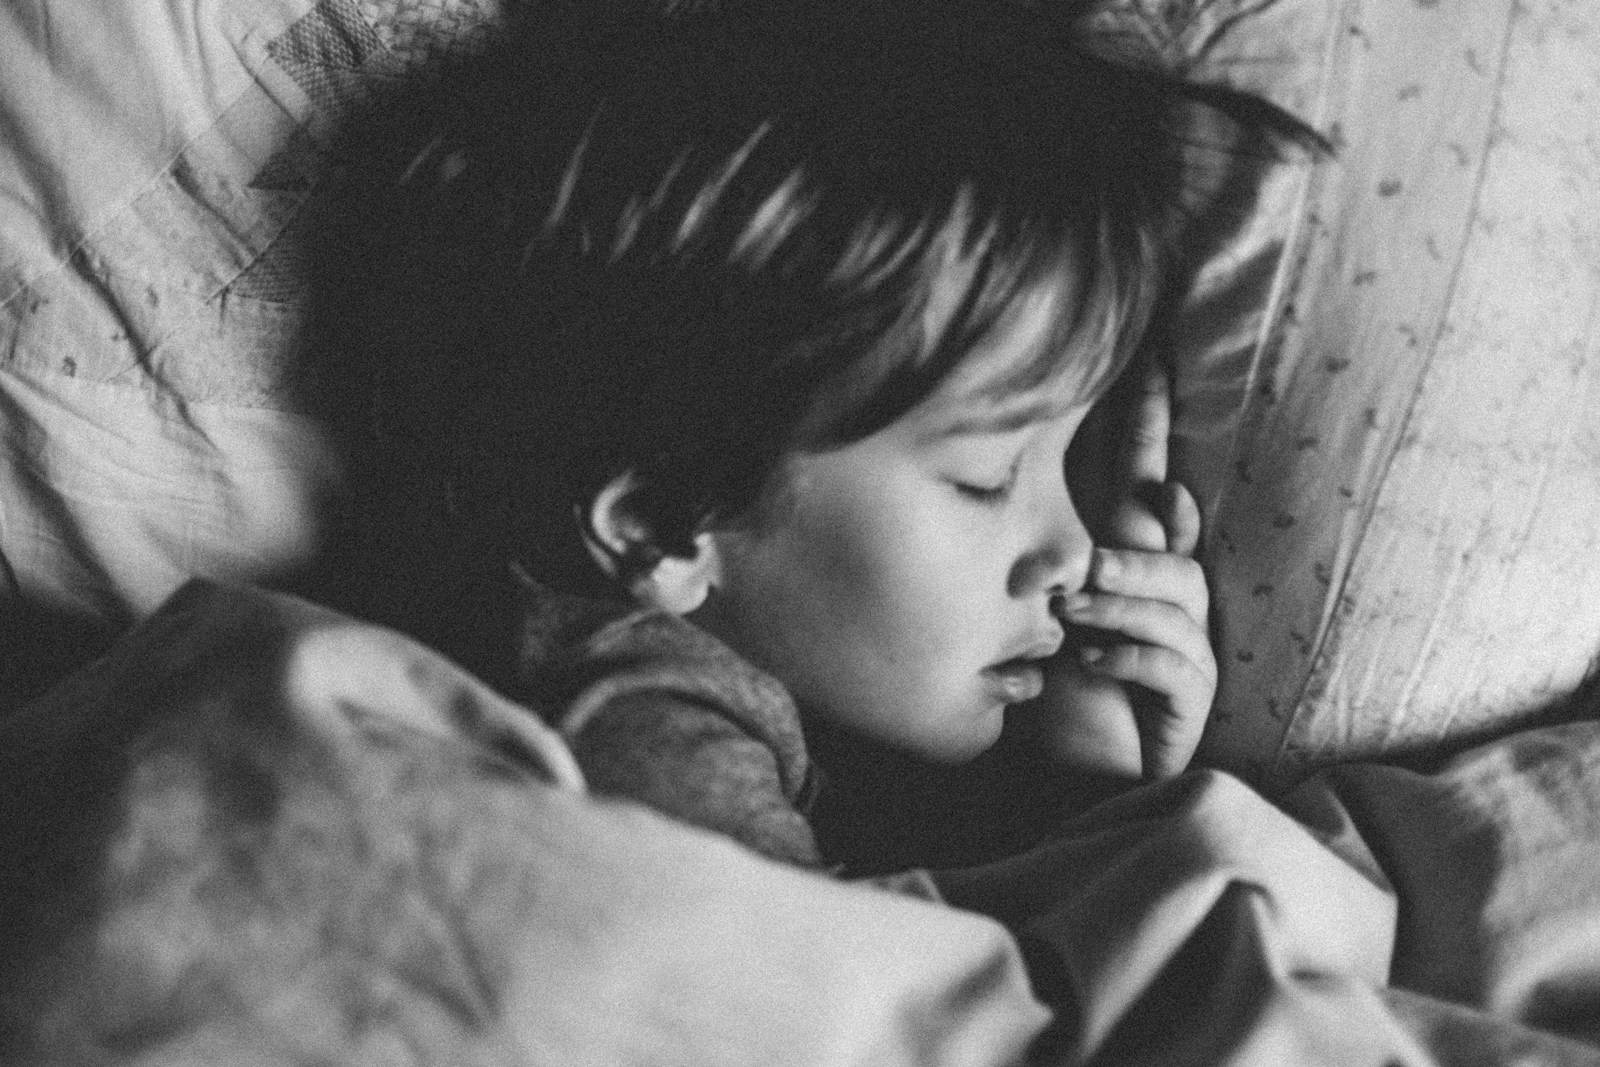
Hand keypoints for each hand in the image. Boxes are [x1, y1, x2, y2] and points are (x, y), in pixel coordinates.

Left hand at [1033, 358, 1216, 779]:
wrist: (1054, 778)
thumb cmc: (1040, 685)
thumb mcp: (1027, 606)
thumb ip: (1034, 550)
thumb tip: (1016, 497)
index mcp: (1124, 558)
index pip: (1142, 474)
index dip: (1150, 419)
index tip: (1151, 353)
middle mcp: (1160, 594)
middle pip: (1173, 537)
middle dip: (1143, 532)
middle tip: (1094, 550)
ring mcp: (1181, 644)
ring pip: (1178, 595)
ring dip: (1122, 597)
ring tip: (1069, 610)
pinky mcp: (1186, 698)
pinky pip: (1175, 661)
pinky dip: (1127, 655)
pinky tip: (1087, 661)